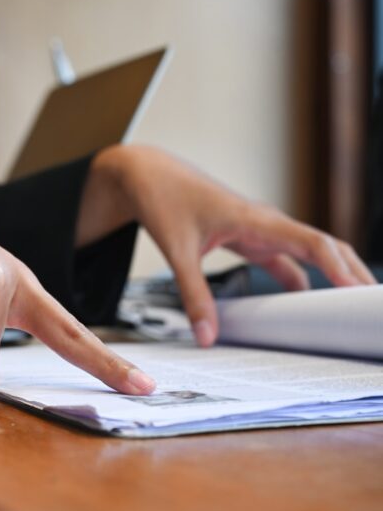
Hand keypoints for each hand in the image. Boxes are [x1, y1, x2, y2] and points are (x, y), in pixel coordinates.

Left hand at [77, 144, 374, 345]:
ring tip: (349, 310)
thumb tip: (206, 336)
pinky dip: (301, 281)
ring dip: (332, 277)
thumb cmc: (165, 200)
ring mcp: (262, 230)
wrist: (149, 175)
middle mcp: (267, 223)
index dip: (339, 267)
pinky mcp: (252, 238)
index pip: (312, 242)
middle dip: (351, 274)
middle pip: (324, 248)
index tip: (358, 291)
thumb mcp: (177, 251)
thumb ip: (193, 295)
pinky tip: (304, 306)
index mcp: (257, 219)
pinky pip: (287, 261)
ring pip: (309, 255)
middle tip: (370, 306)